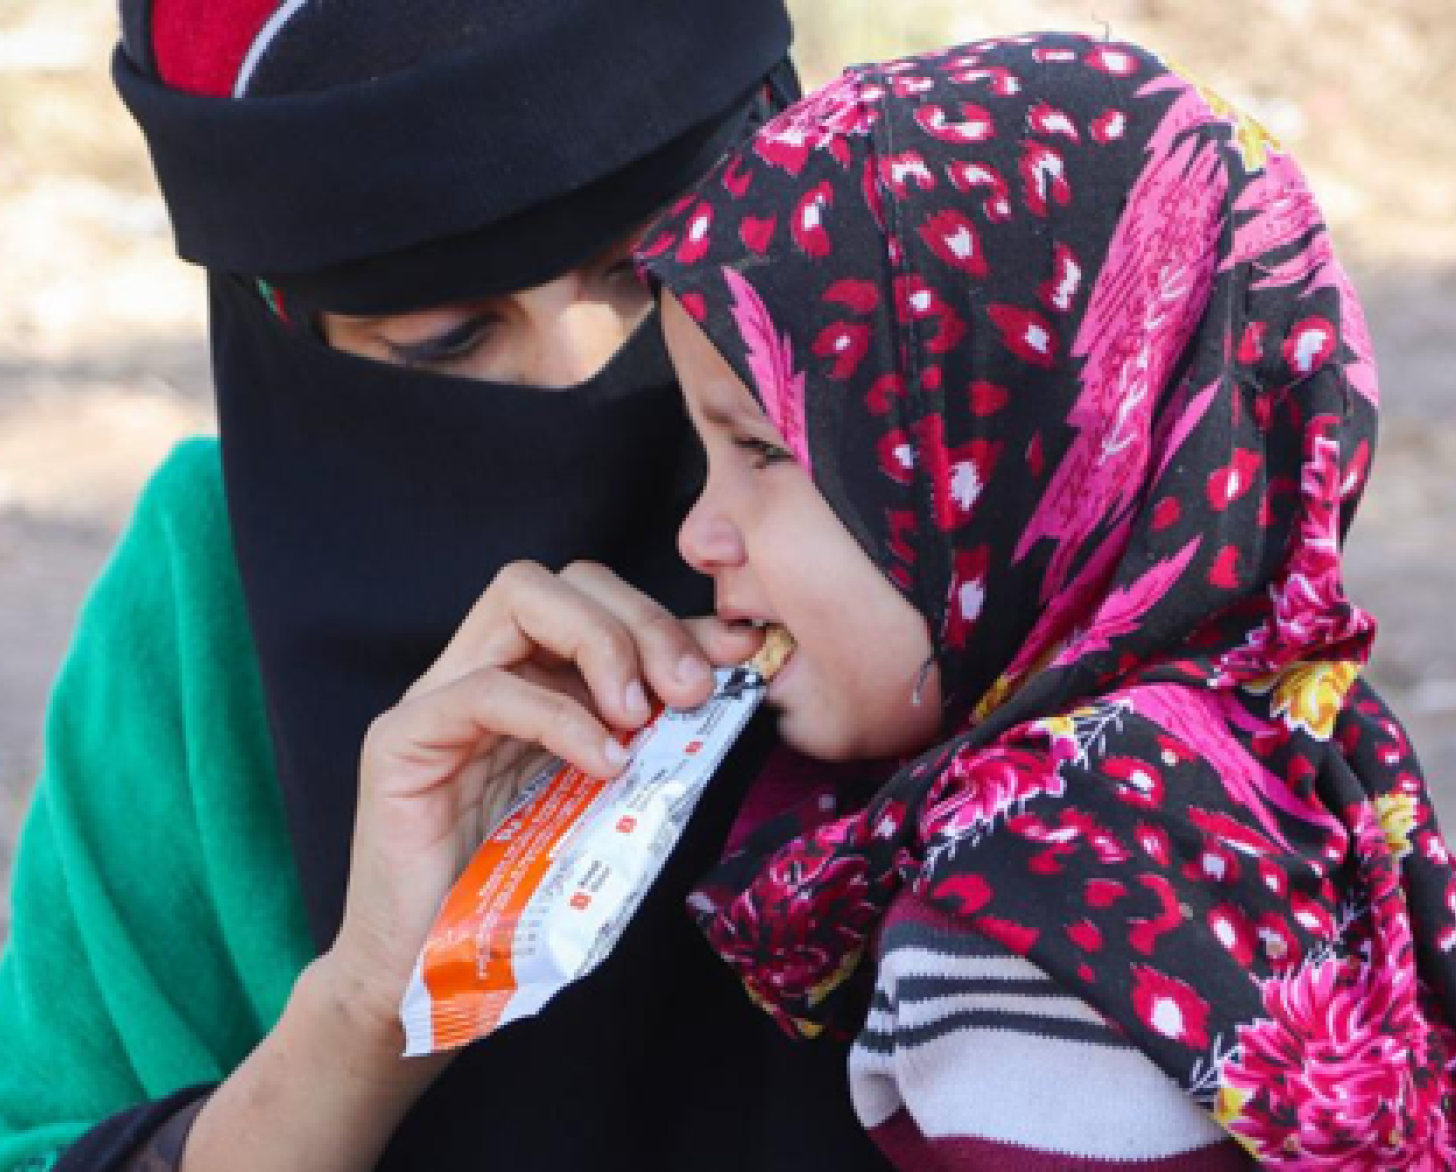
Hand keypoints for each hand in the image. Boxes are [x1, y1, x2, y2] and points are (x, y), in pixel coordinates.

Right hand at [319, 560, 763, 1056]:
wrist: (434, 978)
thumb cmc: (523, 898)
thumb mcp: (612, 799)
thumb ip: (653, 738)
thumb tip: (730, 681)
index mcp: (533, 681)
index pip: (601, 602)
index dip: (673, 616)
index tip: (739, 650)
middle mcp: (482, 670)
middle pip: (564, 580)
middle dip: (643, 620)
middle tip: (691, 688)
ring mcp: (438, 697)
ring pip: (520, 598)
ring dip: (603, 644)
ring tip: (644, 717)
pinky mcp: (403, 740)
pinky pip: (486, 690)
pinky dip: (560, 716)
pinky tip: (604, 761)